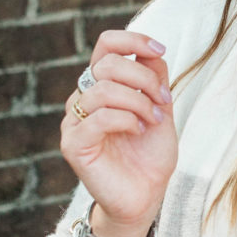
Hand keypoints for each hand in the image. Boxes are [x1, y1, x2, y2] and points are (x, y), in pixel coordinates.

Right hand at [61, 28, 176, 236]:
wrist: (145, 197)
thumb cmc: (149, 155)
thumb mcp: (160, 109)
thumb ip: (155, 79)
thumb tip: (152, 48)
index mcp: (102, 86)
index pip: (106, 45)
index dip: (132, 39)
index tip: (160, 49)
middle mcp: (83, 99)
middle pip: (107, 63)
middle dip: (144, 77)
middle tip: (164, 102)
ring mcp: (74, 121)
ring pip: (104, 89)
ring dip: (139, 102)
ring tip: (155, 121)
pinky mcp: (73, 144)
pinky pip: (99, 117)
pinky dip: (126, 119)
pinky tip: (139, 131)